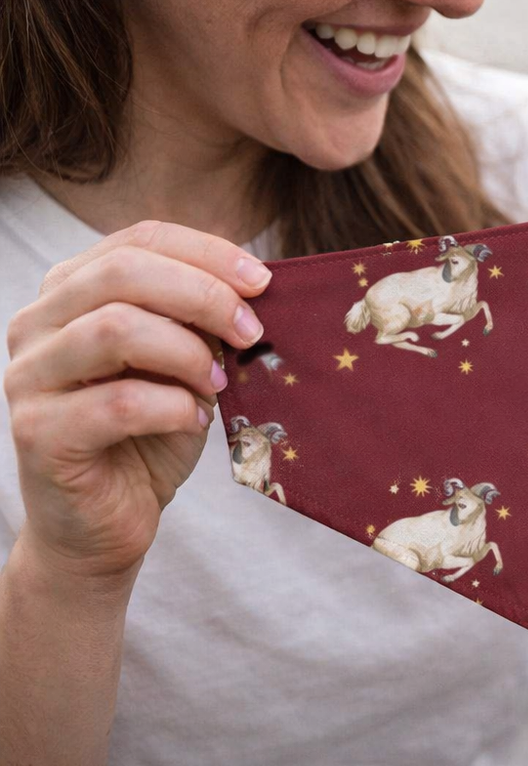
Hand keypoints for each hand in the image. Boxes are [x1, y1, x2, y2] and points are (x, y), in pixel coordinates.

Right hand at [3, 221, 271, 590]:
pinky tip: (194, 420)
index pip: (138, 240)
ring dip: (186, 352)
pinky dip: (172, 408)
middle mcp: (36, 324)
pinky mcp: (37, 432)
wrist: (104, 525)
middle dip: (203, 295)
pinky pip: (116, 403)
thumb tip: (252, 286)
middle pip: (122, 273)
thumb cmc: (149, 438)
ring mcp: (27, 377)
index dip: (206, 251)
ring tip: (219, 382)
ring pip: (113, 328)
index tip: (263, 280)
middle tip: (252, 330)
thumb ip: (199, 323)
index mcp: (71, 293)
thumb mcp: (184, 367)